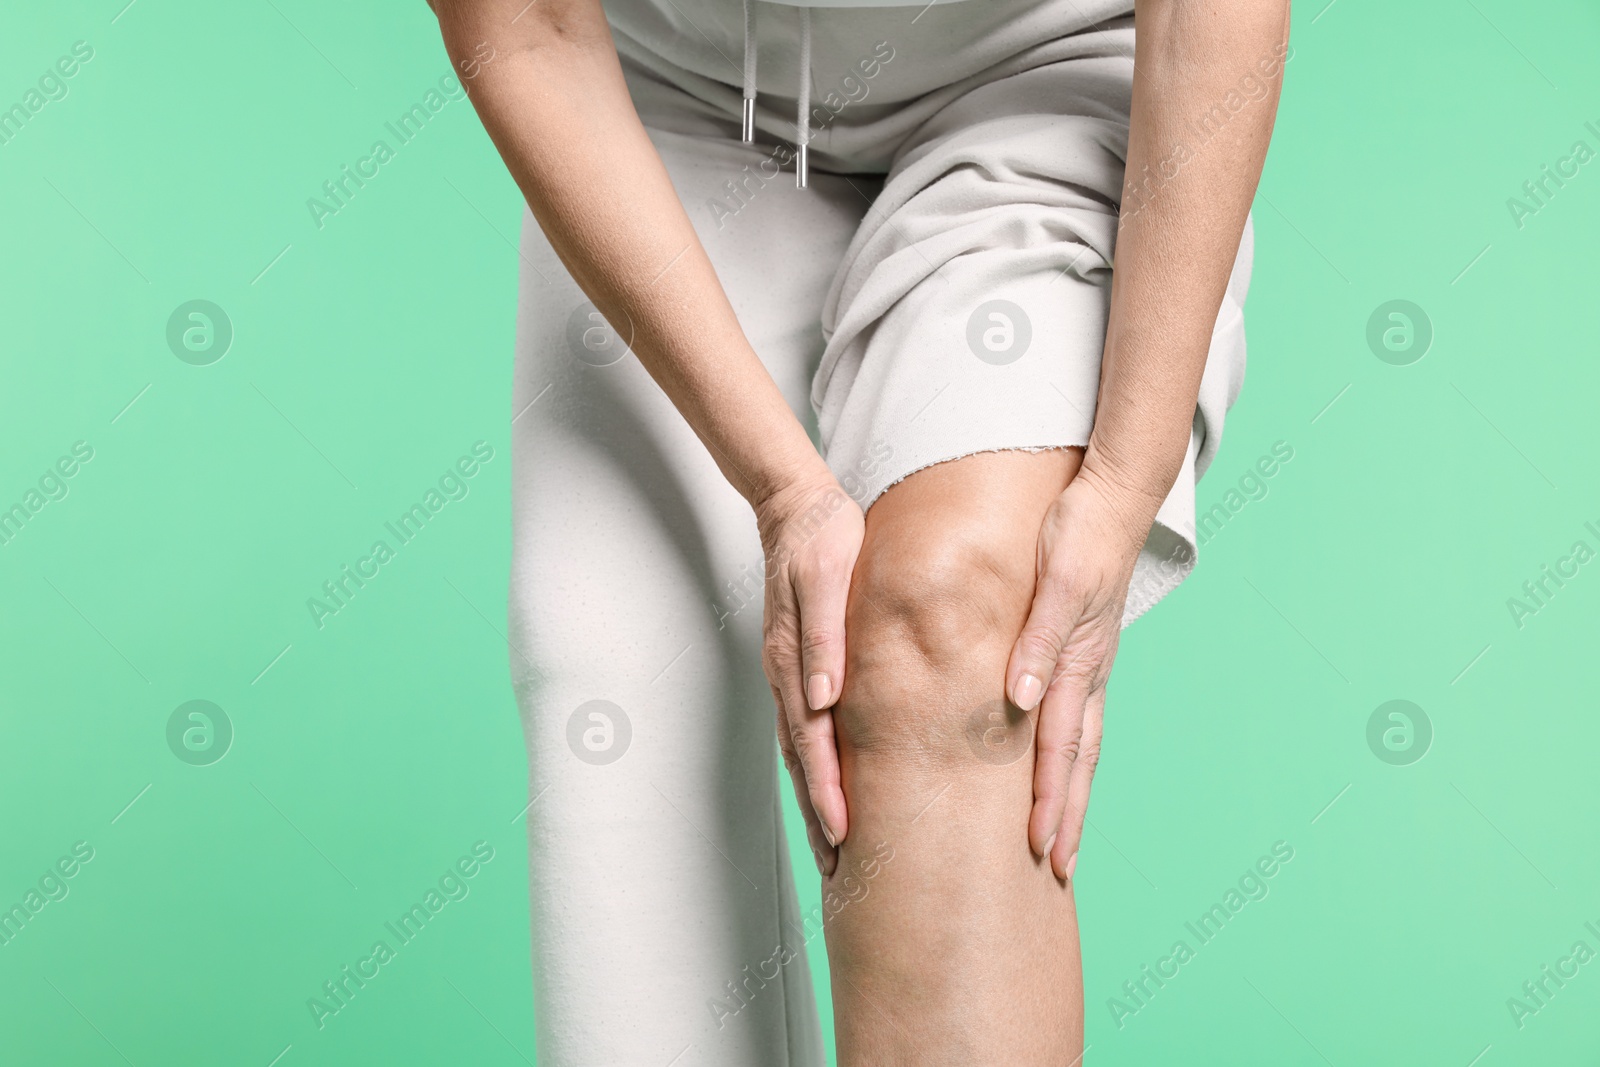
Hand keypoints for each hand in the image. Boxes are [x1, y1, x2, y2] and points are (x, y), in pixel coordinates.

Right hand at [755, 472, 863, 877]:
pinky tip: (830, 780)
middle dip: (820, 812)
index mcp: (795, 659)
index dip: (828, 790)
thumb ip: (825, 639)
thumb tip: (825, 698)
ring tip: (834, 841)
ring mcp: (789, 671)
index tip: (845, 832)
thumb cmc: (822, 537)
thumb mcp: (826, 578)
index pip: (813, 740)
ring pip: (801, 747)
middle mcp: (788, 673)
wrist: (796, 505)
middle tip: (839, 865)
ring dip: (816, 795)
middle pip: (802, 757)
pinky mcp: (799, 663)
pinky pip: (804, 725)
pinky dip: (815, 762)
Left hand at [1004, 465, 1156, 880]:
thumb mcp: (1057, 582)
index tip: (1041, 846)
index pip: (1060, 745)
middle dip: (1068, 816)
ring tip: (1063, 838)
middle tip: (1058, 868)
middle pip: (1078, 760)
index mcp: (1079, 661)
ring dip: (1072, 794)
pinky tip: (1060, 768)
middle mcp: (1087, 671)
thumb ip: (1038, 641)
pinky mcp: (1085, 652)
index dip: (1050, 799)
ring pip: (1083, 744)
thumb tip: (1019, 701)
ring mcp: (1090, 664)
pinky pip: (1079, 716)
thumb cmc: (1079, 533)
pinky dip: (1071, 755)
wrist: (1112, 496)